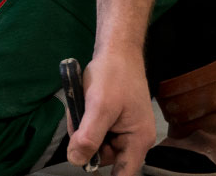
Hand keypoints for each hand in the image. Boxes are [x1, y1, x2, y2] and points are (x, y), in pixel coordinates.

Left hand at [66, 50, 154, 175]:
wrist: (117, 51)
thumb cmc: (114, 75)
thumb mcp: (99, 106)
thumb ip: (89, 136)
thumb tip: (76, 161)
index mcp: (138, 140)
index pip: (123, 174)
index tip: (86, 167)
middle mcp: (134, 139)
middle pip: (104, 156)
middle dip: (86, 141)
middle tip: (79, 116)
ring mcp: (124, 130)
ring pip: (95, 142)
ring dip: (82, 129)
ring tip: (81, 104)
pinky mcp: (114, 121)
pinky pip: (95, 130)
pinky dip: (85, 120)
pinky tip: (83, 103)